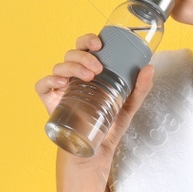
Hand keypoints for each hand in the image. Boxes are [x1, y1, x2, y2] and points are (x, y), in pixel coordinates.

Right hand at [34, 33, 155, 169]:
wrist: (98, 151)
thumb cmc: (110, 125)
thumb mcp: (129, 105)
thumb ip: (140, 88)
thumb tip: (150, 68)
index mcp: (90, 71)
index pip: (84, 47)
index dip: (88, 40)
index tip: (99, 45)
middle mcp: (74, 76)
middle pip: (71, 53)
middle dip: (83, 56)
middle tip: (98, 68)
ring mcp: (61, 88)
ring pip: (59, 66)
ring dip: (73, 66)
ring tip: (88, 78)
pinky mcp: (50, 102)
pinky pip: (42, 85)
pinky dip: (49, 80)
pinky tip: (62, 83)